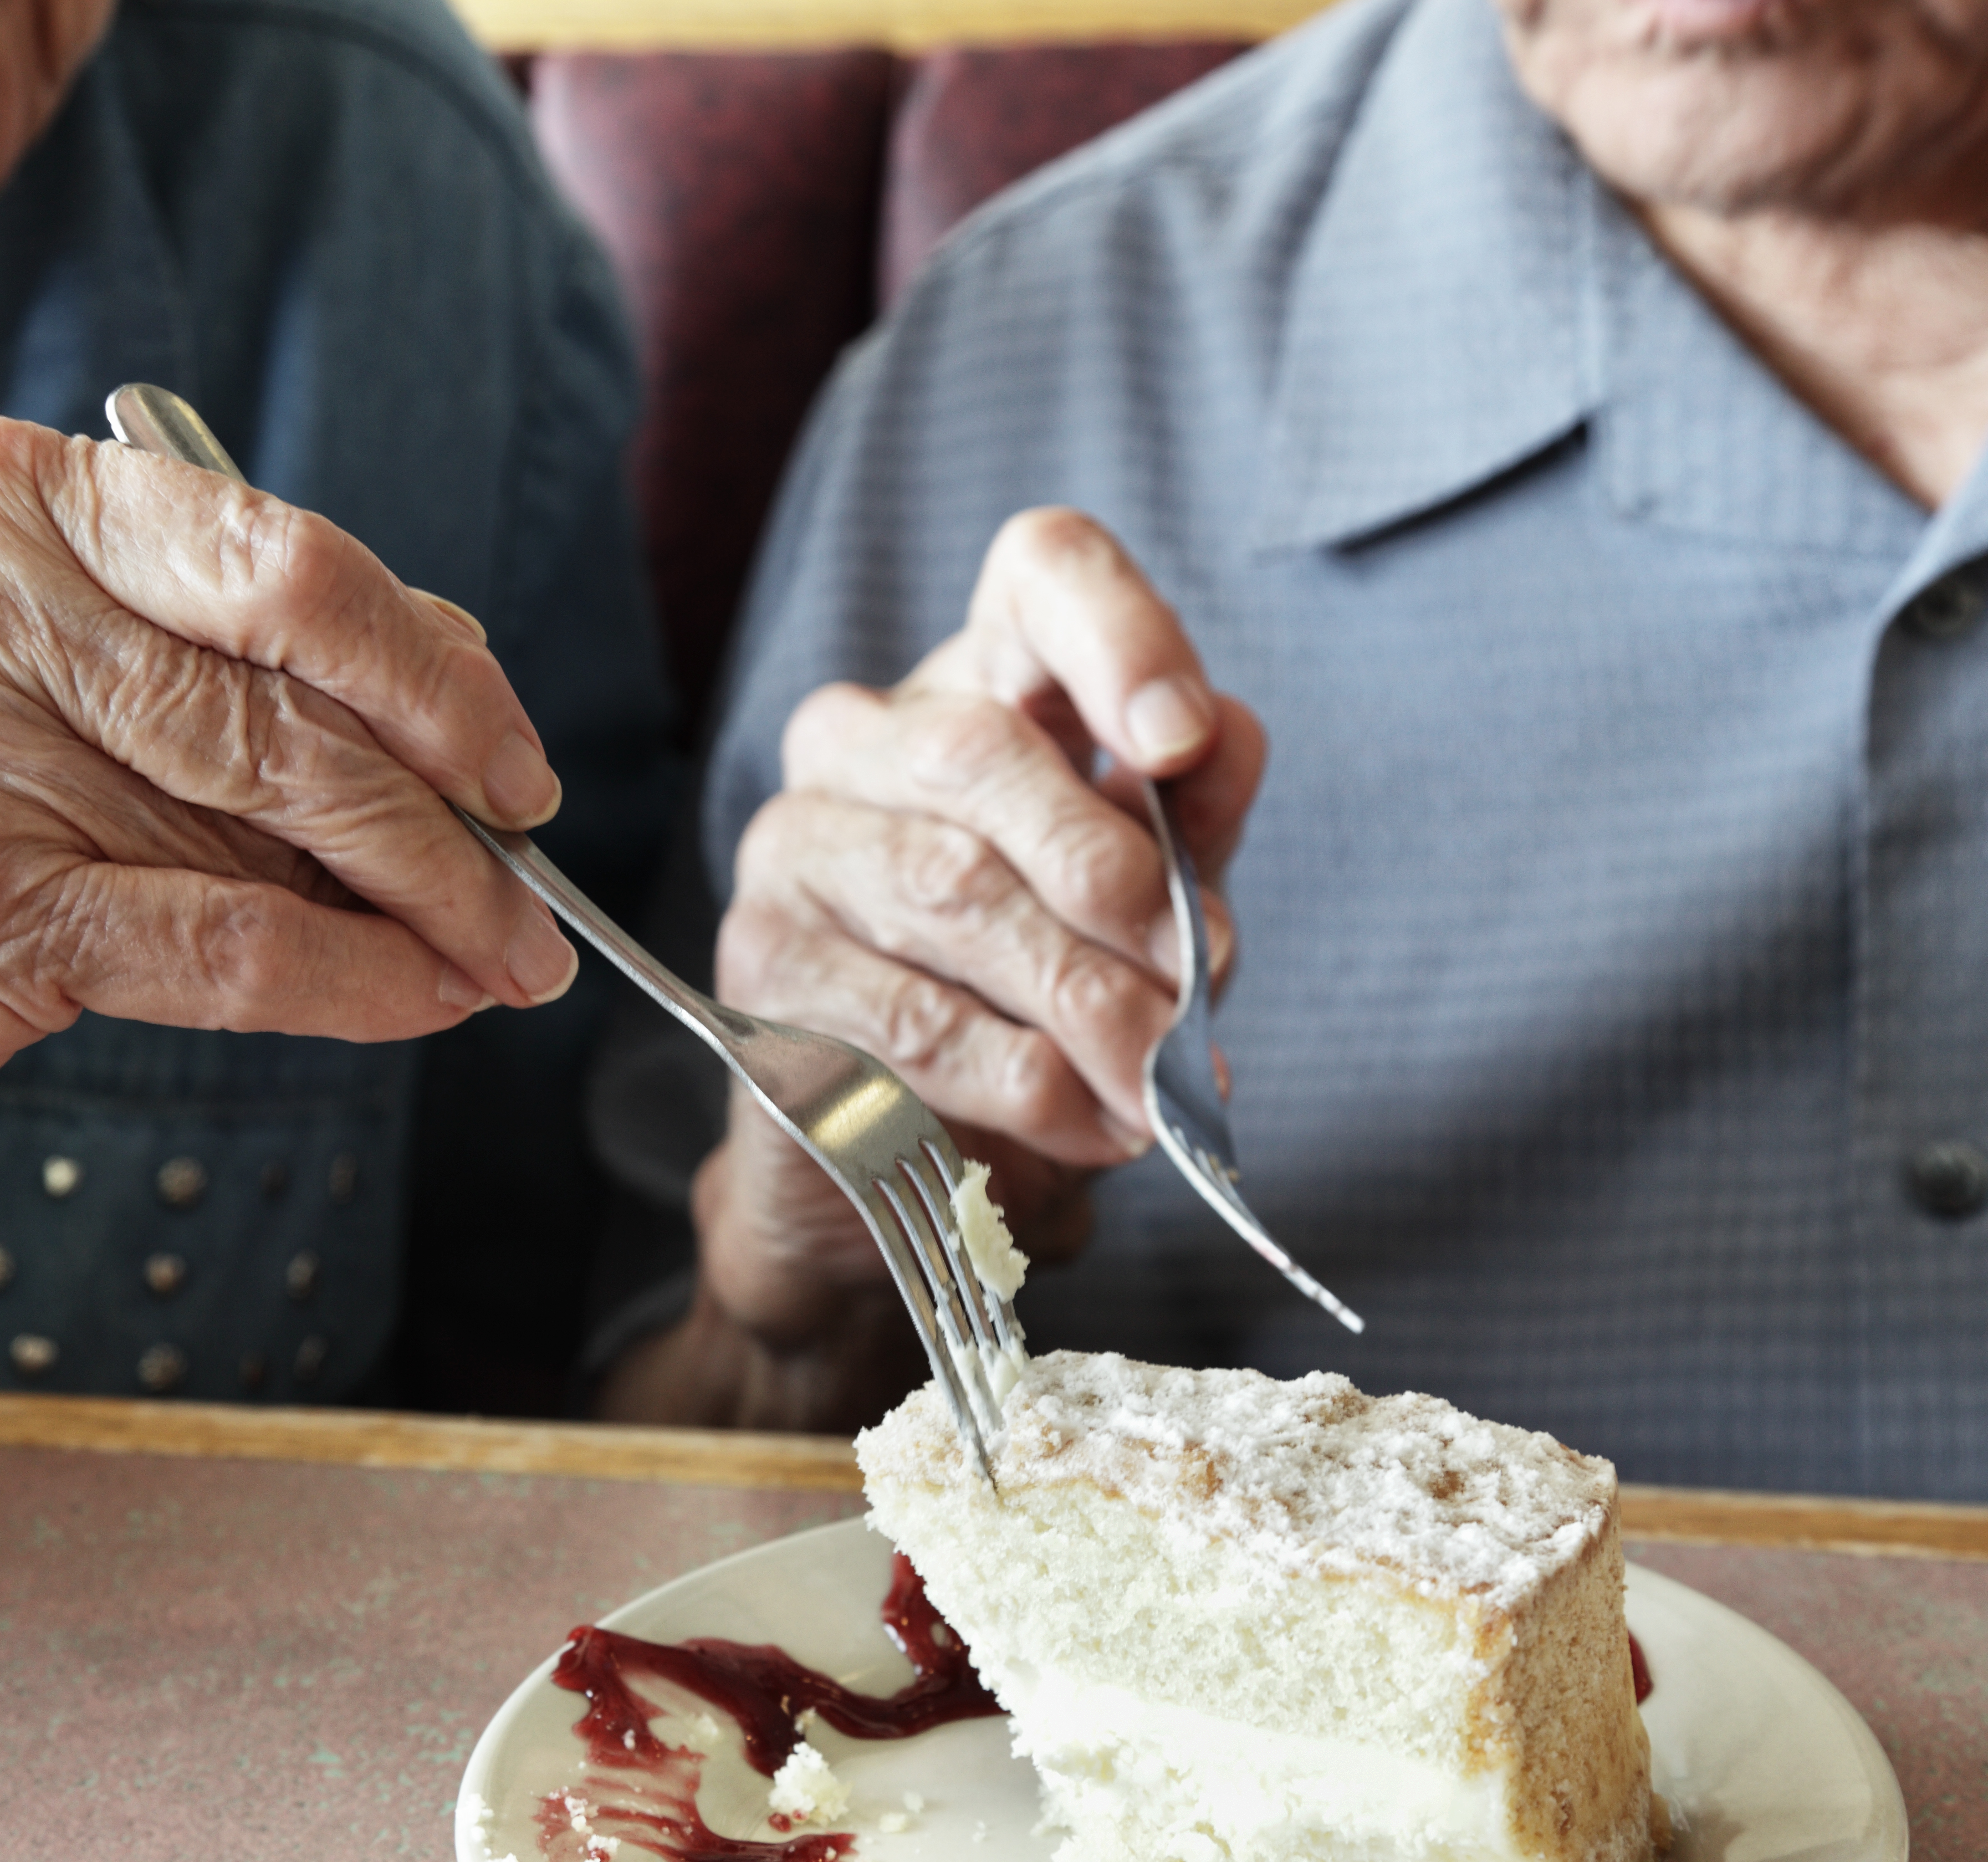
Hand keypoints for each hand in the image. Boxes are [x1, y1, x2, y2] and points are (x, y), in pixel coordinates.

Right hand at [0, 414, 580, 1127]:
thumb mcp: (84, 651)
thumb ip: (260, 649)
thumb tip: (473, 701)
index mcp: (17, 494)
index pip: (285, 564)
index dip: (433, 672)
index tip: (516, 761)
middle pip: (293, 710)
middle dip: (450, 817)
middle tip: (537, 890)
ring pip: (273, 831)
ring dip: (424, 908)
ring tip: (504, 953)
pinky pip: (228, 943)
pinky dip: (357, 978)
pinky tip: (427, 997)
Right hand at [602, 509, 1264, 1429]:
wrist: (911, 1162)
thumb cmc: (1038, 1001)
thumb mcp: (1146, 908)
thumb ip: (1188, 822)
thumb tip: (1227, 738)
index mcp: (982, 683)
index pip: (1042, 573)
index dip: (1118, 635)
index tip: (1183, 740)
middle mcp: (862, 738)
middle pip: (986, 751)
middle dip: (1117, 878)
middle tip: (1199, 982)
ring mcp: (793, 843)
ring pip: (950, 892)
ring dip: (1086, 1000)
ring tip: (1163, 1082)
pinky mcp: (760, 962)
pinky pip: (906, 1015)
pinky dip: (1022, 1080)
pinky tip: (1090, 1122)